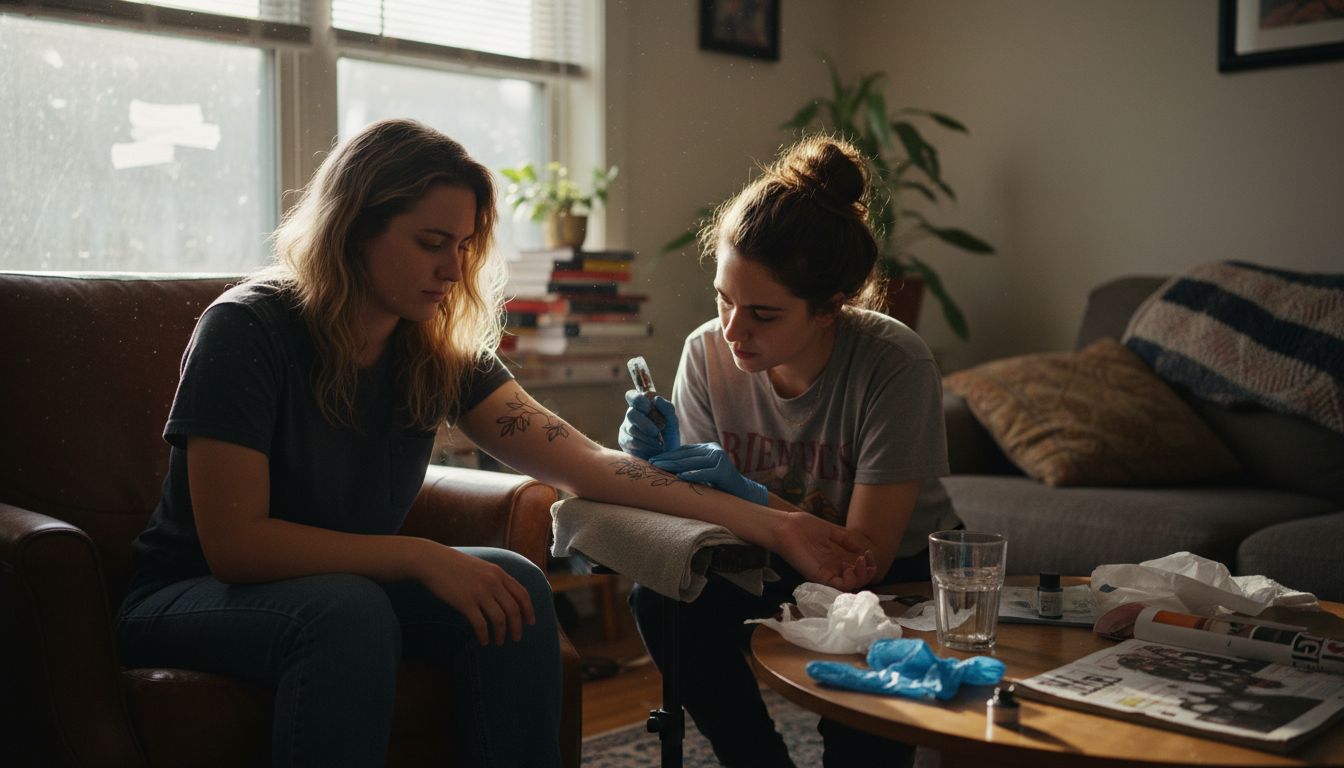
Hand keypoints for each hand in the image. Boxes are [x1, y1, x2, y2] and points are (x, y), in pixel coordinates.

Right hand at [416, 545, 535, 645]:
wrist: (433, 560)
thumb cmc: (456, 565)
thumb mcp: (482, 567)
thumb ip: (495, 579)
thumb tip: (506, 598)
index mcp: (499, 573)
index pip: (522, 594)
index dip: (529, 610)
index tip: (530, 623)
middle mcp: (493, 582)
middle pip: (513, 609)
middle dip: (517, 627)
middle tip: (516, 638)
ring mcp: (479, 592)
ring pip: (499, 619)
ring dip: (501, 634)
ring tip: (498, 642)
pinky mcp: (464, 602)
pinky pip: (480, 624)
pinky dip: (484, 635)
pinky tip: (483, 641)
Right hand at [618, 389, 679, 458]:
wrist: (666, 456)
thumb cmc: (669, 435)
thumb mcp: (672, 421)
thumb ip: (667, 408)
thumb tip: (656, 399)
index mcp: (642, 405)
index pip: (631, 395)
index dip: (638, 400)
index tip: (648, 407)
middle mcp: (631, 414)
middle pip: (631, 413)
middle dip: (647, 424)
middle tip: (660, 430)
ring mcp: (625, 428)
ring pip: (633, 429)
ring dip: (650, 437)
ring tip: (659, 443)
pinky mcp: (624, 441)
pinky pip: (633, 442)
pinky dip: (646, 445)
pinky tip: (653, 448)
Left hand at [649, 442, 767, 506]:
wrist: (742, 494)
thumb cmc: (719, 485)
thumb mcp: (703, 472)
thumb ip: (690, 466)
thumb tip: (666, 466)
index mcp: (708, 448)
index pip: (684, 450)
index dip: (668, 454)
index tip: (654, 458)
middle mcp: (714, 450)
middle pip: (686, 455)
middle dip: (668, 459)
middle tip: (652, 463)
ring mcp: (720, 459)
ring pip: (693, 462)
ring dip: (675, 465)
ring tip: (661, 468)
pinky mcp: (724, 471)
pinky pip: (705, 473)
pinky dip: (692, 474)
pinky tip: (680, 476)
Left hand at [773, 512, 877, 589]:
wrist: (786, 527)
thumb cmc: (803, 527)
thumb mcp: (830, 532)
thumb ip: (845, 540)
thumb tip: (860, 548)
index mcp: (833, 561)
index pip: (855, 571)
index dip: (866, 565)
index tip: (868, 552)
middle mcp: (831, 570)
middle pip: (856, 581)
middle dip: (868, 572)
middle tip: (866, 559)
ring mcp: (825, 574)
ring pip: (850, 587)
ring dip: (861, 576)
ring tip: (860, 562)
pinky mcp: (819, 577)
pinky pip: (839, 586)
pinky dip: (850, 580)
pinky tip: (851, 567)